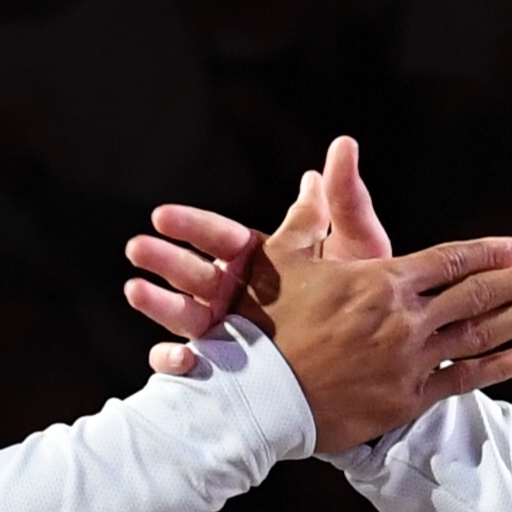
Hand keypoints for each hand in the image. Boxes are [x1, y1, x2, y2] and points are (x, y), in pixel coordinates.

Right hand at [124, 134, 399, 375]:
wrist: (375, 355)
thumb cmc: (364, 295)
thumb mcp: (356, 245)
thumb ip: (343, 200)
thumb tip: (343, 145)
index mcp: (257, 257)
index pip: (219, 236)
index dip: (192, 225)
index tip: (163, 216)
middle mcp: (235, 291)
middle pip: (192, 272)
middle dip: (164, 259)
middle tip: (138, 248)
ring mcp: (226, 329)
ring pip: (184, 314)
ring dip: (159, 303)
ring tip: (136, 292)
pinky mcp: (226, 365)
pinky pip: (197, 365)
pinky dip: (180, 362)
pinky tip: (180, 361)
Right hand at [254, 241, 511, 453]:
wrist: (253, 394)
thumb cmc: (260, 322)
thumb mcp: (283, 260)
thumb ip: (310, 217)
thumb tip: (317, 173)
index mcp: (381, 281)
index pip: (451, 261)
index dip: (490, 253)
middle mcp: (404, 319)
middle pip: (479, 295)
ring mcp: (409, 361)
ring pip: (480, 336)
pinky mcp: (404, 400)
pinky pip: (462, 380)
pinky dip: (498, 368)